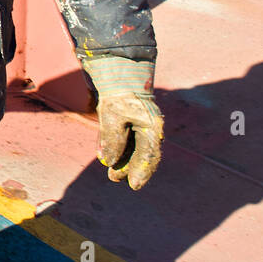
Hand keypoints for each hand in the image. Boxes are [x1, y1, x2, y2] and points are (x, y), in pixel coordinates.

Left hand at [84, 57, 162, 188]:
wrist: (120, 76)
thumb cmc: (118, 95)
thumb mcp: (112, 116)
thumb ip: (113, 139)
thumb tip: (110, 161)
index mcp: (151, 128)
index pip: (149, 155)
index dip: (141, 172)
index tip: (133, 185)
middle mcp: (151, 129)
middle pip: (143, 155)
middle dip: (130, 169)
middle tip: (115, 179)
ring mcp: (143, 127)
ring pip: (135, 150)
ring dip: (125, 162)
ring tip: (112, 173)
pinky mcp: (133, 124)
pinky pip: (129, 142)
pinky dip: (121, 151)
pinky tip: (110, 158)